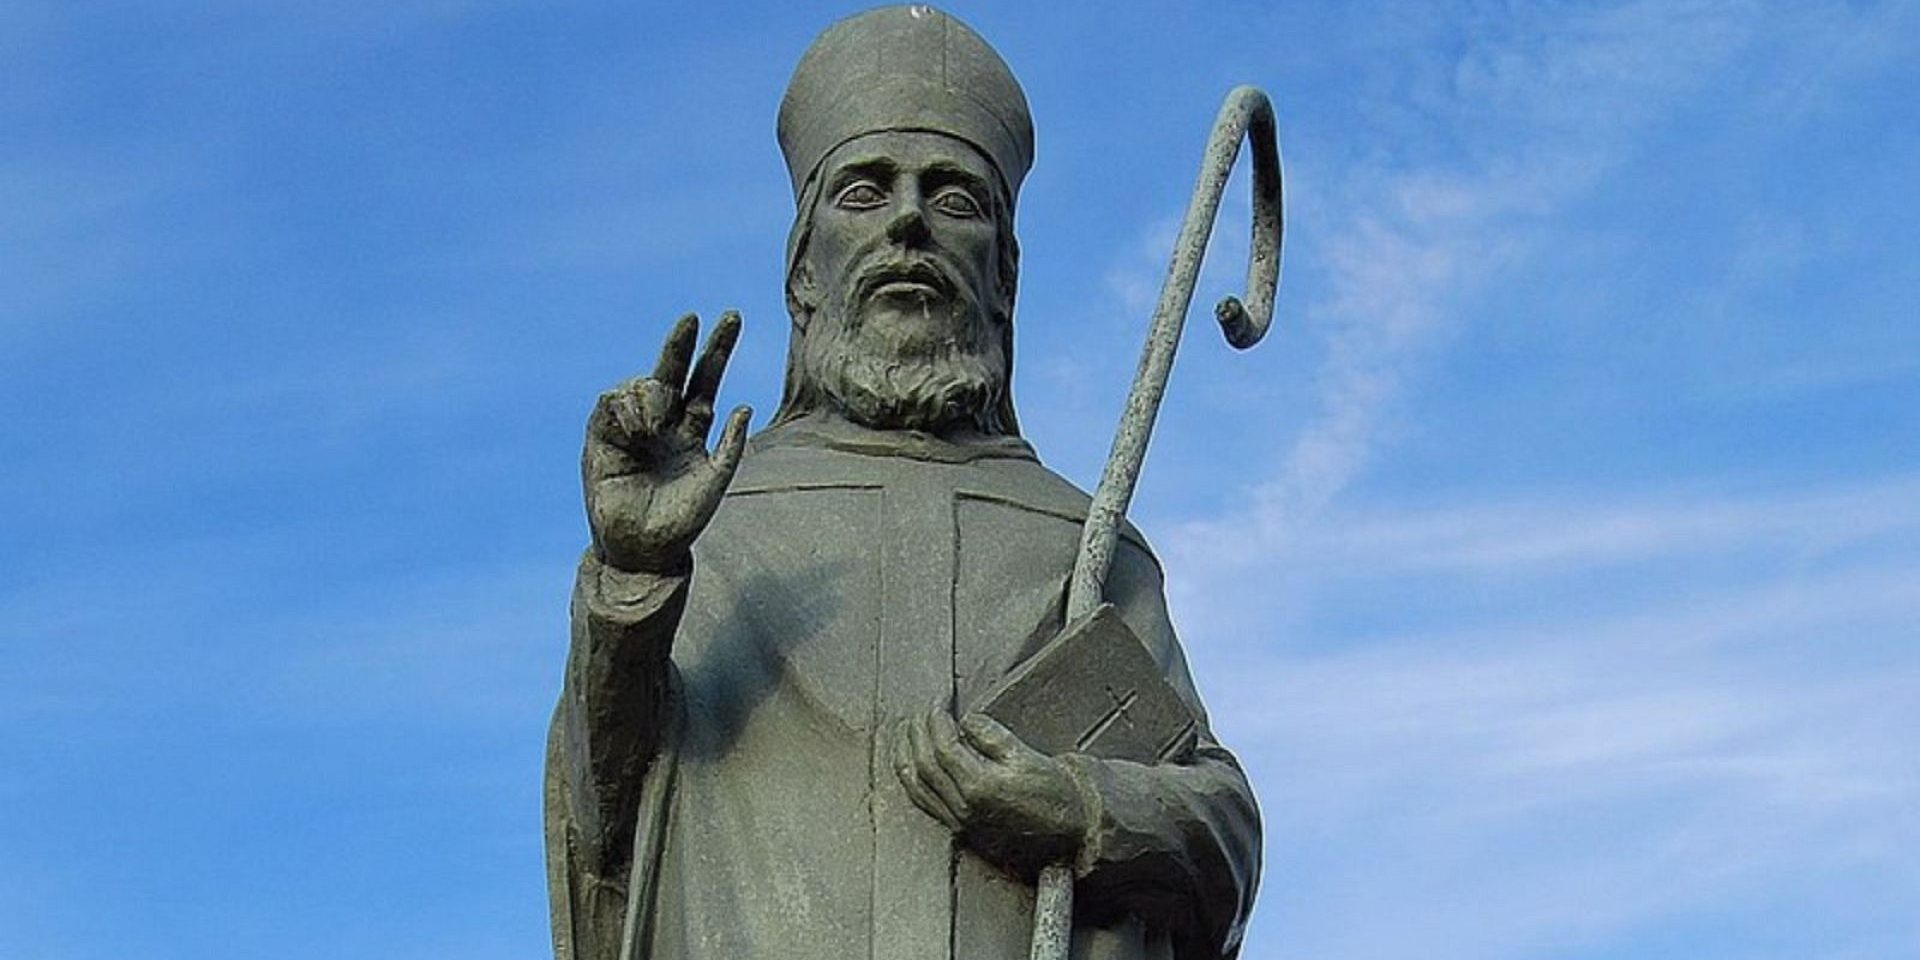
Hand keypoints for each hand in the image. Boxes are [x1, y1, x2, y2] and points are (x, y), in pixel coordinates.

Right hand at [584, 312, 751, 573]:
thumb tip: (744, 406)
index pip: (706, 380)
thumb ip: (730, 447)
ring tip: (654, 425)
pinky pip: (611, 403)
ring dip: (650, 395)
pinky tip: (638, 426)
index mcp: (693, 430)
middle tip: (692, 319)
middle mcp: (664, 423)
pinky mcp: (603, 438)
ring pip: (641, 385)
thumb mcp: (715, 483)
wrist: (643, 550)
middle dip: (681, 344)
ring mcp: (633, 428)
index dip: (717, 350)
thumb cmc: (682, 522)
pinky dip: (626, 407)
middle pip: (673, 371)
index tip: (730, 317)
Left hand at [895, 711, 1092, 876]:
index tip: (938, 702)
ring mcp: (959, 822)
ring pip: (915, 786)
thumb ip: (991, 736)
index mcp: (981, 787)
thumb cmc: (1053, 792)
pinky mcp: (960, 830)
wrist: (1070, 828)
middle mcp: (964, 808)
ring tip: (905, 732)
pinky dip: (910, 779)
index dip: (936, 720)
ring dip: (904, 754)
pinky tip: (909, 763)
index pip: (943, 747)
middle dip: (916, 732)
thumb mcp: (1026, 755)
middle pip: (923, 764)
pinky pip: (923, 802)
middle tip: (919, 712)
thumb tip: (965, 721)